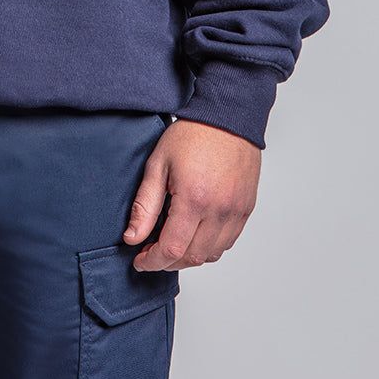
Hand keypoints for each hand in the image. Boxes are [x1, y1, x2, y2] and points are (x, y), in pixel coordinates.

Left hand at [124, 118, 260, 270]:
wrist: (227, 116)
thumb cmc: (192, 135)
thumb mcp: (158, 164)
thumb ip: (145, 205)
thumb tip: (132, 238)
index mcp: (194, 199)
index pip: (172, 250)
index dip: (152, 261)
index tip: (139, 260)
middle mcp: (219, 210)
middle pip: (192, 257)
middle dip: (168, 262)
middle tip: (151, 252)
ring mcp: (236, 211)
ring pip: (211, 254)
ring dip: (189, 257)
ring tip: (172, 243)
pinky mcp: (246, 209)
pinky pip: (227, 242)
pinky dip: (209, 247)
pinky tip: (194, 233)